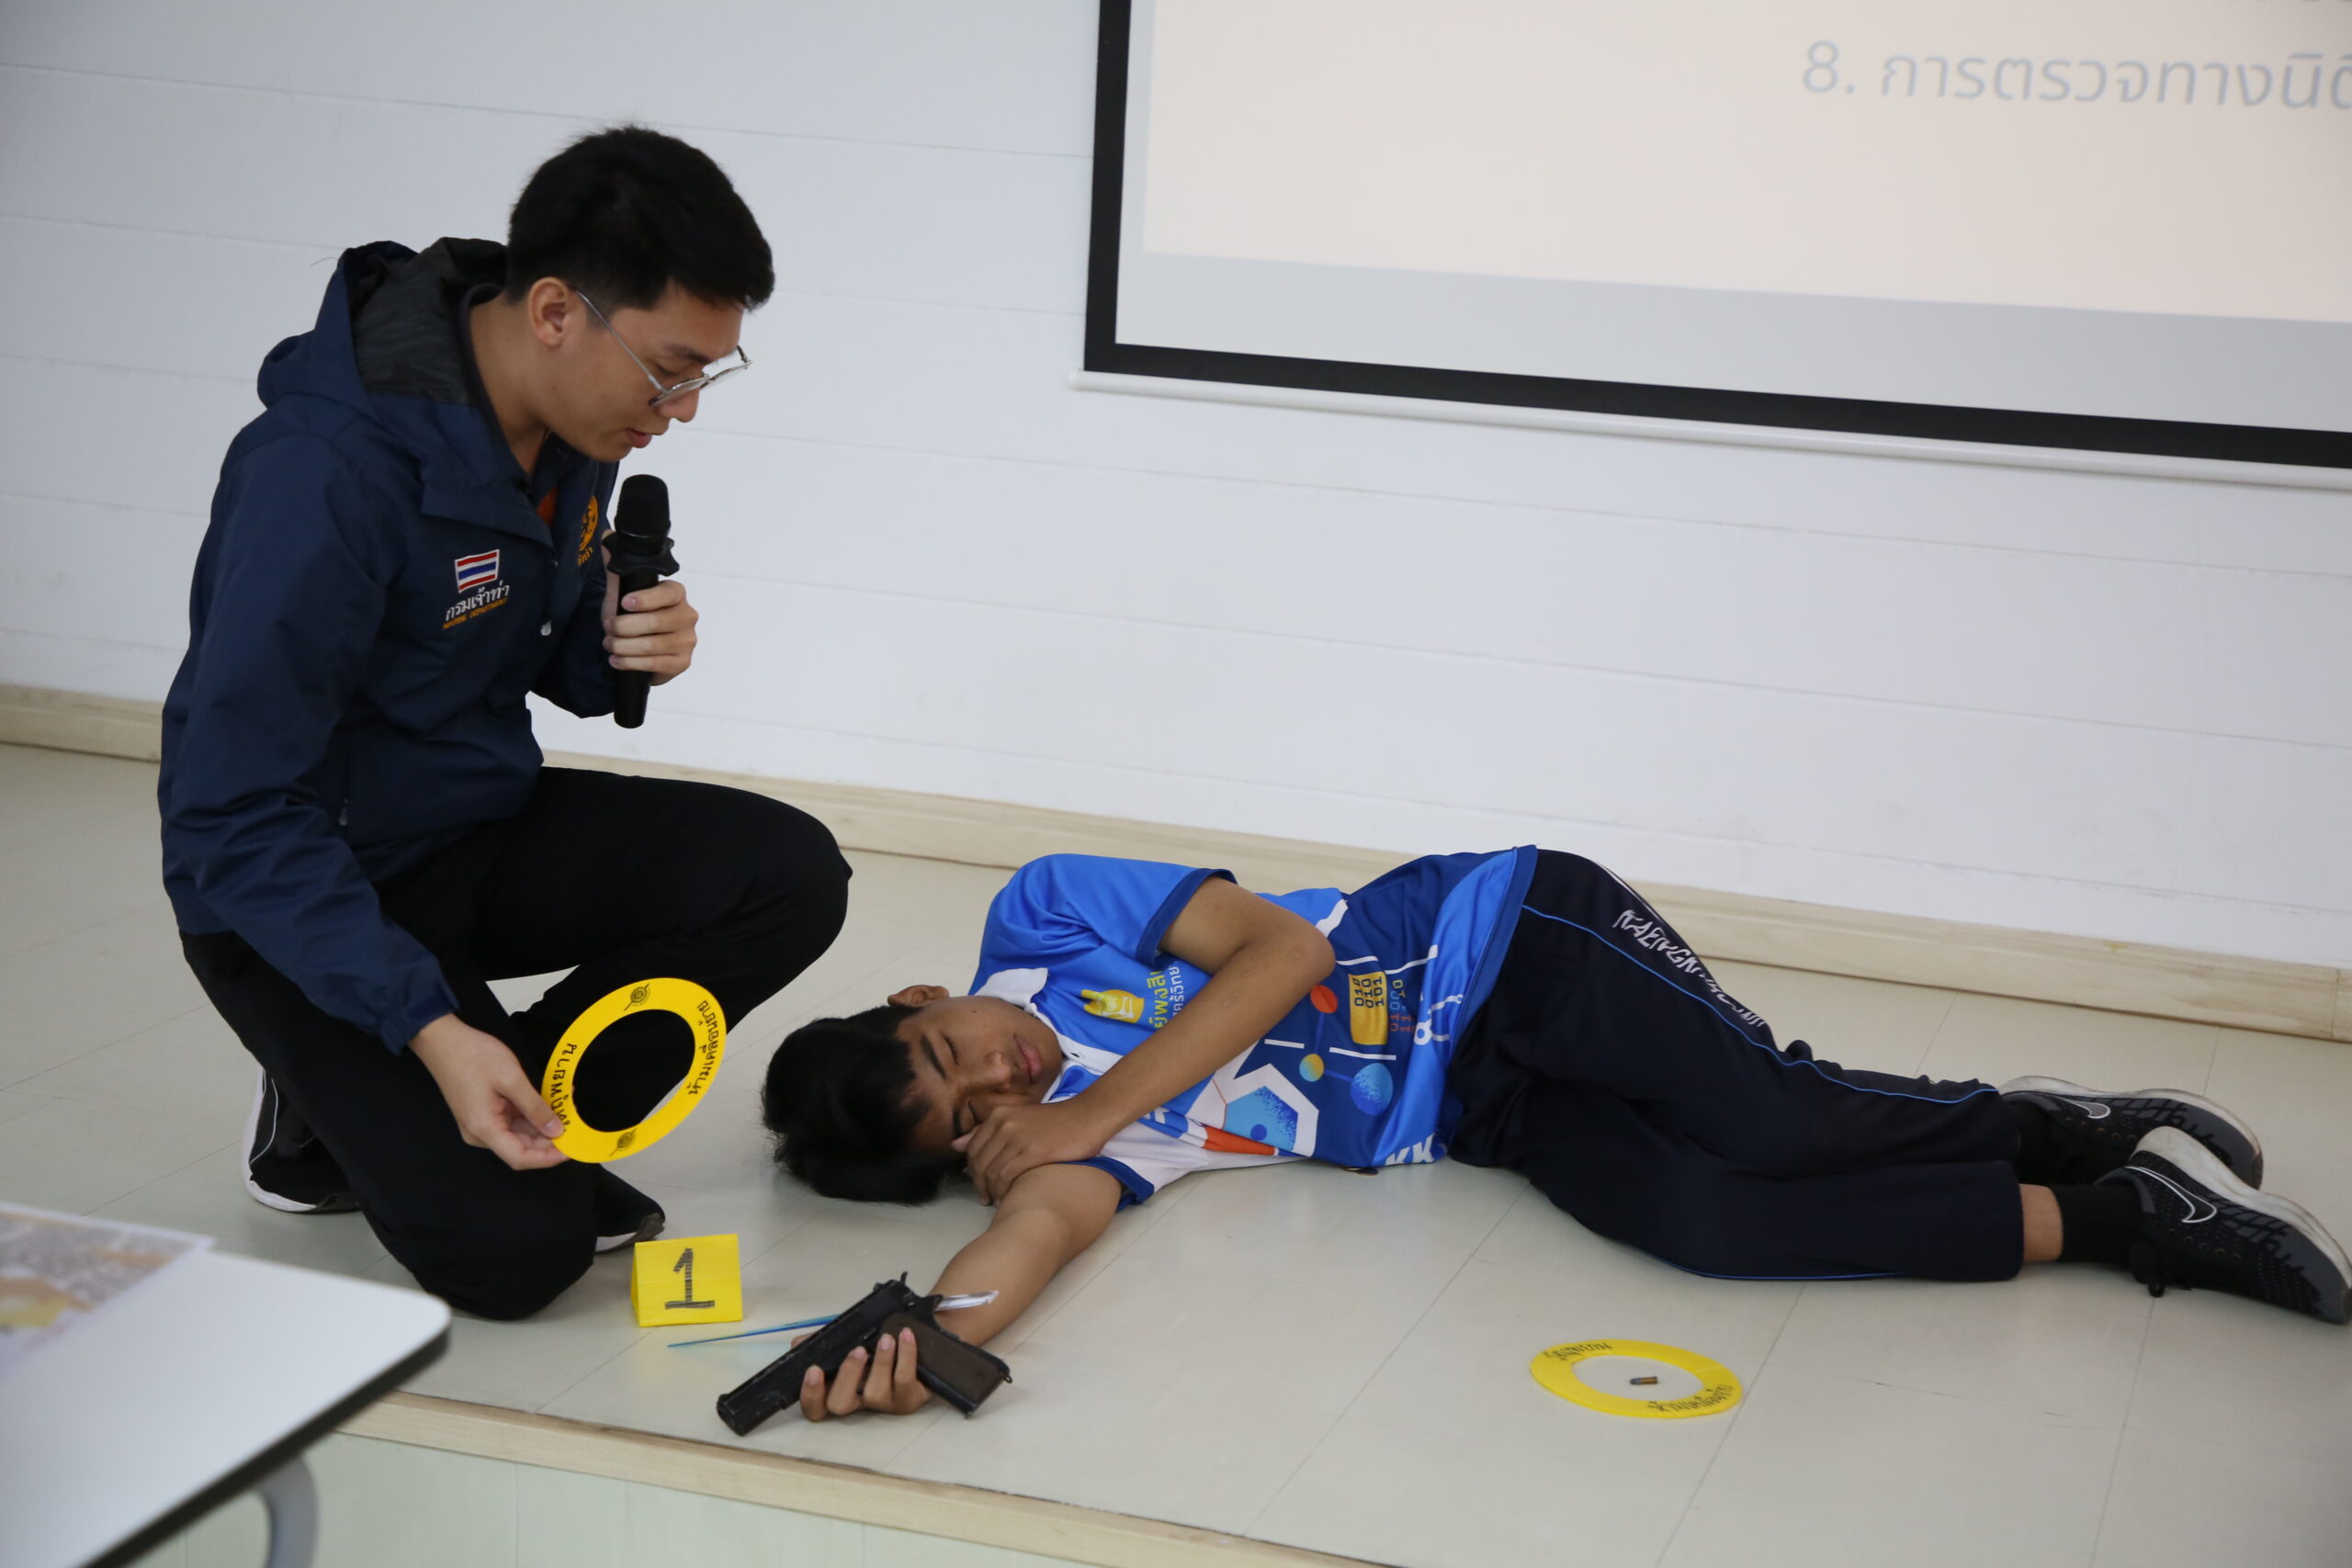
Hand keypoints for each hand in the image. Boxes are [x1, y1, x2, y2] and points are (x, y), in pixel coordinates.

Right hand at [408, 1014, 567, 1170]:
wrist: (443, 1041)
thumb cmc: (475, 1057)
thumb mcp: (512, 1079)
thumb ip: (535, 1107)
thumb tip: (556, 1130)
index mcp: (485, 1129)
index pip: (520, 1158)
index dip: (548, 1158)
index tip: (572, 1150)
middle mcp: (481, 1133)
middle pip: (520, 1148)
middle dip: (549, 1141)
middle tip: (576, 1128)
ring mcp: (480, 1123)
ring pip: (517, 1135)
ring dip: (542, 1127)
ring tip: (567, 1113)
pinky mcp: (483, 1113)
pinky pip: (511, 1121)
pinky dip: (531, 1116)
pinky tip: (550, 1104)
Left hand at [601, 548, 698, 685]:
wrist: (640, 650)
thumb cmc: (633, 618)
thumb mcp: (622, 595)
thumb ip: (617, 570)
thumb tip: (607, 537)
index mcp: (677, 594)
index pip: (667, 593)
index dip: (647, 598)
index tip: (625, 603)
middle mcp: (688, 615)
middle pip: (657, 622)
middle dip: (625, 627)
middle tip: (608, 629)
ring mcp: (688, 641)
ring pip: (653, 645)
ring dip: (624, 646)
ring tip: (610, 645)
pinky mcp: (682, 662)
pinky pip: (655, 664)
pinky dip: (631, 663)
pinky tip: (617, 660)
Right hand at [799, 1327, 932, 1420]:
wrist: (920, 1337)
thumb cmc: (879, 1342)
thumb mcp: (850, 1337)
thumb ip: (824, 1340)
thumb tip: (798, 1344)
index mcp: (839, 1389)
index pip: (816, 1408)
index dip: (811, 1395)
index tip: (814, 1369)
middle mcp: (859, 1402)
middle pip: (840, 1406)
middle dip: (846, 1377)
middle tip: (858, 1351)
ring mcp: (884, 1403)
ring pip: (875, 1394)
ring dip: (880, 1362)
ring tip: (887, 1339)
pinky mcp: (910, 1399)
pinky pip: (904, 1381)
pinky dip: (905, 1356)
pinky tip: (905, 1337)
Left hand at [954, 1098, 1115, 1204]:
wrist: (1089, 1116)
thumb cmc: (1055, 1121)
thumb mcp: (1017, 1119)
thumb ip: (986, 1132)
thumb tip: (955, 1145)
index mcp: (998, 1115)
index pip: (972, 1150)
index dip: (973, 1172)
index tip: (981, 1185)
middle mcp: (1004, 1124)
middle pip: (979, 1163)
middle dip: (980, 1185)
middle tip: (986, 1198)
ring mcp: (1018, 1137)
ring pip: (992, 1172)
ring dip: (992, 1191)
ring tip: (998, 1201)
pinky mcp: (1034, 1151)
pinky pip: (1007, 1177)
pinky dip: (1004, 1191)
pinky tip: (1010, 1198)